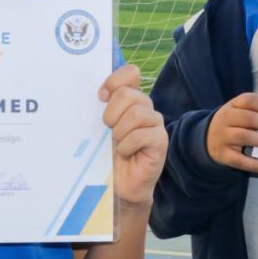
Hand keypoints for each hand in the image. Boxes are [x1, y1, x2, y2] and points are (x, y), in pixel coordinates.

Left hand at [99, 65, 165, 207]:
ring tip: (117, 144)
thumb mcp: (98, 128)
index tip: (100, 98)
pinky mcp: (161, 141)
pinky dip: (127, 146)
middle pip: (128, 94)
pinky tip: (126, 153)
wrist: (119, 185)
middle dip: (111, 113)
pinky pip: (141, 135)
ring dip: (120, 132)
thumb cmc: (107, 155)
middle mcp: (145, 107)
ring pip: (136, 113)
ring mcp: (155, 123)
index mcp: (130, 99)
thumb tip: (96, 94)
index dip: (114, 81)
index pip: (130, 73)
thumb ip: (99, 108)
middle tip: (108, 130)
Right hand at [205, 93, 257, 174]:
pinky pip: (239, 160)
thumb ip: (256, 114)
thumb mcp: (238, 114)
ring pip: (244, 136)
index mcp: (231, 106)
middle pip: (248, 118)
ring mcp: (222, 137)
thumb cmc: (232, 125)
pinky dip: (254, 164)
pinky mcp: (222, 155)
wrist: (207, 140)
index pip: (248, 100)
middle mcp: (224, 119)